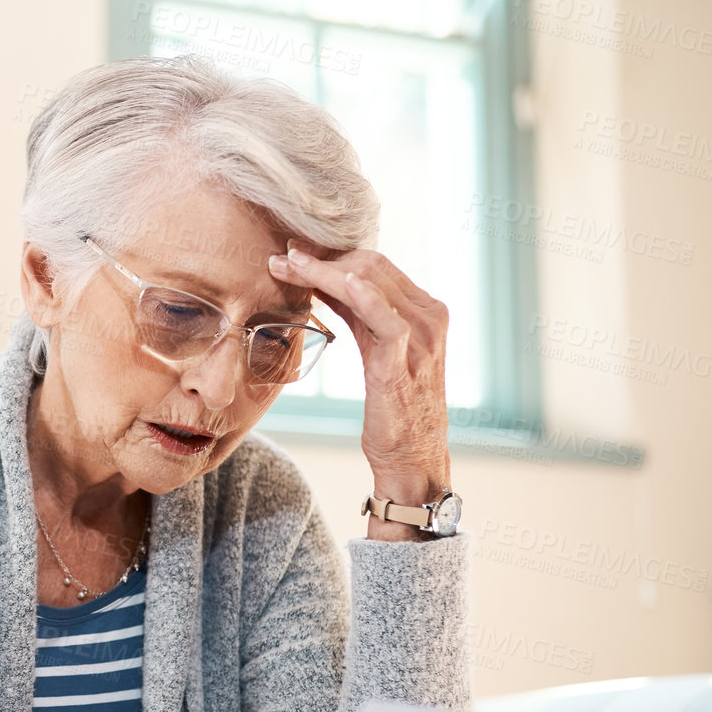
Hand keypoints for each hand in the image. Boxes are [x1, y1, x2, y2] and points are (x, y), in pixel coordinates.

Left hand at [268, 247, 450, 539]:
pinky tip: (330, 281)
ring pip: (369, 281)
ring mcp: (422, 334)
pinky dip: (356, 293)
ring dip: (322, 269)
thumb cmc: (392, 410)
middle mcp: (430, 315)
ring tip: (286, 265)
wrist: (412, 458)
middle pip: (371, 266)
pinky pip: (381, 315)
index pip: (376, 266)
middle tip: (282, 256)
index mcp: (425, 310)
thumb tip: (328, 284)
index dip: (333, 256)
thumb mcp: (376, 352)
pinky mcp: (406, 356)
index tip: (295, 254)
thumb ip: (360, 316)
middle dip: (322, 258)